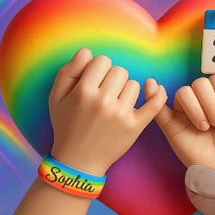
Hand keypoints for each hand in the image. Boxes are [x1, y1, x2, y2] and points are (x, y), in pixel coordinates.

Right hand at [48, 48, 166, 175]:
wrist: (77, 162)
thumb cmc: (66, 126)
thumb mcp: (56, 98)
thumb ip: (68, 71)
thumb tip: (87, 52)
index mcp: (83, 92)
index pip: (102, 60)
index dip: (98, 69)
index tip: (94, 81)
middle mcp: (103, 102)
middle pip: (120, 70)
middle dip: (112, 79)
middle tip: (104, 94)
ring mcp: (121, 115)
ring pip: (134, 85)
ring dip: (125, 91)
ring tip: (114, 105)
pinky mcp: (135, 127)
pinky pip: (154, 104)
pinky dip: (158, 95)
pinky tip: (158, 90)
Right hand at [149, 72, 214, 173]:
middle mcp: (200, 99)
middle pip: (200, 83)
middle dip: (212, 104)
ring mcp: (184, 110)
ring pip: (184, 92)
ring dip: (197, 110)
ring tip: (205, 127)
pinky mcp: (170, 123)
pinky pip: (158, 105)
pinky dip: (153, 94)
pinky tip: (153, 86)